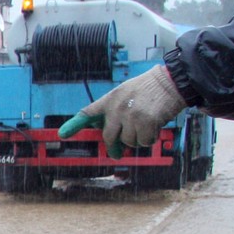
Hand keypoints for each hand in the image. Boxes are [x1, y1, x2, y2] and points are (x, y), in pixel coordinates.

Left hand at [57, 66, 186, 159]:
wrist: (170, 82)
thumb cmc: (148, 89)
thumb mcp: (125, 93)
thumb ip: (114, 112)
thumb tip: (112, 138)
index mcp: (110, 100)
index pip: (88, 113)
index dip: (74, 125)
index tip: (63, 134)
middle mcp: (117, 108)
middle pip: (108, 137)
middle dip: (115, 145)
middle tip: (118, 151)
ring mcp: (131, 116)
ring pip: (128, 142)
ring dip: (137, 139)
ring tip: (145, 126)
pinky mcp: (146, 122)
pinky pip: (143, 142)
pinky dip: (149, 139)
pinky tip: (154, 127)